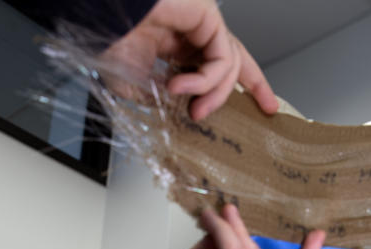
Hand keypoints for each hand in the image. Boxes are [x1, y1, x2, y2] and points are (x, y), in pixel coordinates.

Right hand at [101, 0, 278, 120]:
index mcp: (175, 46)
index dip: (224, 88)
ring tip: (194, 111)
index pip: (210, 66)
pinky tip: (181, 86)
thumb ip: (157, 99)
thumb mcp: (133, 85)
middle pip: (235, 59)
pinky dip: (206, 80)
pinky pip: (221, 58)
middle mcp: (192, 34)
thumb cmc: (110, 40)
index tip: (239, 107)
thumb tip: (174, 111)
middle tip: (267, 107)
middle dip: (256, 84)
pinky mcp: (207, 16)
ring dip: (215, 96)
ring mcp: (202, 24)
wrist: (103, 19)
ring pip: (229, 65)